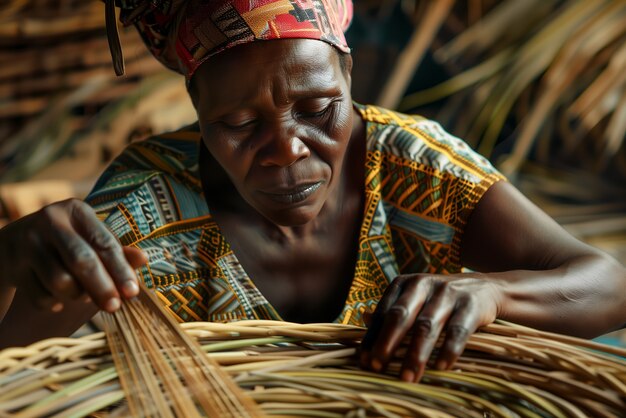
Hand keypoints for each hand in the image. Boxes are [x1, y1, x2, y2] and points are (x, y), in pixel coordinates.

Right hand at [0, 198, 146, 313]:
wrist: (10, 244)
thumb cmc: (64, 242)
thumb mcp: (88, 239)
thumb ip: (115, 250)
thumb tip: (143, 260)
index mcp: (76, 210)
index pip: (104, 243)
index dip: (120, 269)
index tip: (132, 292)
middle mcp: (50, 220)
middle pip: (81, 260)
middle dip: (101, 287)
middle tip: (114, 307)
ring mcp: (27, 241)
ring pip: (60, 281)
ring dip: (77, 296)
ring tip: (82, 296)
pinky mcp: (11, 263)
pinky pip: (40, 295)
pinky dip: (54, 303)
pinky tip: (57, 298)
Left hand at [359, 274, 502, 381]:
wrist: (484, 287)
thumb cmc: (439, 299)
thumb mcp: (414, 298)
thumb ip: (391, 310)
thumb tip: (364, 319)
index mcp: (405, 283)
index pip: (383, 312)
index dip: (372, 337)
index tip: (364, 361)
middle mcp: (423, 284)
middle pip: (401, 316)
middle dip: (387, 343)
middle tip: (377, 367)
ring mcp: (448, 293)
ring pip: (427, 326)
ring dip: (416, 354)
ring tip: (408, 378)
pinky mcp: (471, 304)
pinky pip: (457, 330)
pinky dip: (448, 350)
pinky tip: (440, 367)